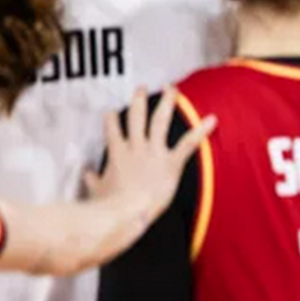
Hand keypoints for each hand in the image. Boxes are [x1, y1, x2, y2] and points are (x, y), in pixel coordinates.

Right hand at [85, 87, 213, 222]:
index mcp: (116, 152)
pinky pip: (188, 143)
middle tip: (141, 88)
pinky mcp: (171, 162)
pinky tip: (212, 120)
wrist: (127, 212)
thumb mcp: (96, 190)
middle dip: (139, 100)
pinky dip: (201, 131)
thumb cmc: (111, 205)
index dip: (111, 118)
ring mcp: (153, 152)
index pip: (112, 128)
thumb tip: (87, 174)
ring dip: (166, 102)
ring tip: (172, 88)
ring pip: (160, 120)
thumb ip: (92, 179)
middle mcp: (135, 146)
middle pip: (135, 116)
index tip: (112, 111)